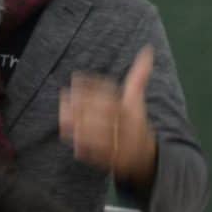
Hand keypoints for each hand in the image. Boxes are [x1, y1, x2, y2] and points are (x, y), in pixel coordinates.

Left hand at [59, 46, 157, 184]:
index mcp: (133, 111)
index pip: (113, 96)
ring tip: (63, 120)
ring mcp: (122, 146)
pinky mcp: (115, 163)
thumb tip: (148, 49)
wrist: (147, 156)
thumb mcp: (137, 100)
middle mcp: (129, 128)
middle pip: (105, 116)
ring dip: (81, 129)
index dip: (93, 87)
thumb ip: (139, 76)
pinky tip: (74, 144)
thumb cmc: (136, 122)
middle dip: (83, 107)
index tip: (76, 78)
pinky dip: (88, 151)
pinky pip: (101, 157)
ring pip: (101, 136)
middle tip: (63, 97)